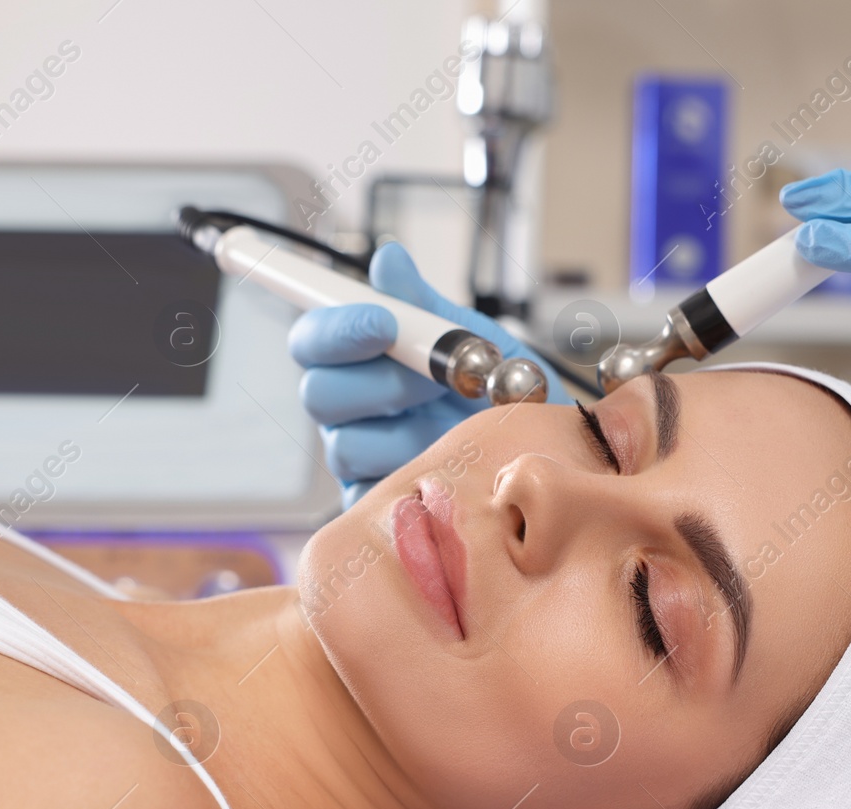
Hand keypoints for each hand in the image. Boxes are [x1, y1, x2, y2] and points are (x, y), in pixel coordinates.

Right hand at [289, 242, 566, 506]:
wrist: (537, 451)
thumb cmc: (497, 391)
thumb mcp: (474, 338)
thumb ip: (425, 304)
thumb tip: (387, 262)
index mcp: (358, 360)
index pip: (312, 339)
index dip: (336, 329)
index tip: (384, 325)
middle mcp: (347, 408)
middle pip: (318, 394)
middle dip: (382, 383)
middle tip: (438, 380)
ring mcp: (357, 458)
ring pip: (346, 445)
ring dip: (408, 432)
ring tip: (458, 426)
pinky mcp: (374, 505)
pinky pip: (373, 495)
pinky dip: (416, 476)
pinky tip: (451, 465)